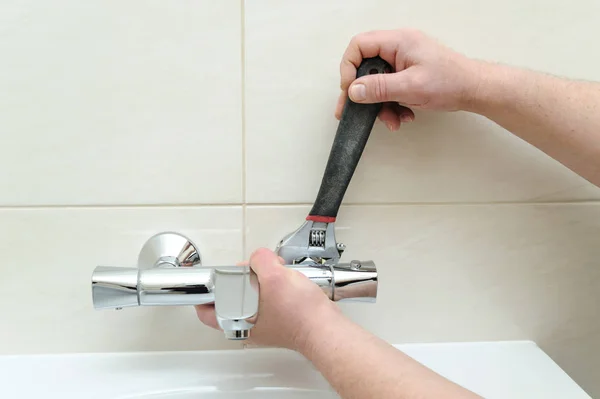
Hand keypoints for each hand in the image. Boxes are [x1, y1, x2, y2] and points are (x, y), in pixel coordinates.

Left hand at [195, 248, 339, 350]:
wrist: (326, 328)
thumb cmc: (301, 315)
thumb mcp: (274, 276)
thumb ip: (260, 260)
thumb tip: (260, 257)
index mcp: (239, 322)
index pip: (207, 311)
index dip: (206, 292)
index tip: (208, 280)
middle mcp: (250, 327)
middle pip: (232, 297)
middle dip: (241, 279)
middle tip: (250, 270)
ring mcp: (266, 325)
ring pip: (252, 297)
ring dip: (261, 282)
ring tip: (273, 273)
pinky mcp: (282, 321)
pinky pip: (270, 300)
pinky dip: (275, 288)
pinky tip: (286, 281)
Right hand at [336, 29, 482, 130]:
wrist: (474, 90)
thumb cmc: (451, 82)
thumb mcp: (410, 87)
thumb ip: (379, 88)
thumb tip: (353, 90)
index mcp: (398, 42)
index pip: (359, 46)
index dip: (349, 68)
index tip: (350, 91)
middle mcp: (398, 48)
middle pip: (365, 67)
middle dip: (365, 93)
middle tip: (359, 110)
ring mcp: (403, 61)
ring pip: (376, 82)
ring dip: (380, 104)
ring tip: (392, 119)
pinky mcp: (407, 74)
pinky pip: (389, 89)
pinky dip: (392, 105)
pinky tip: (403, 116)